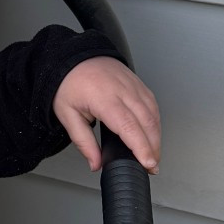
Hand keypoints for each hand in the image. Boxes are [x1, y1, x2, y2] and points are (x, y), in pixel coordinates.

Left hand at [52, 57, 159, 173]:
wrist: (72, 57)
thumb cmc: (68, 84)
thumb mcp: (67, 115)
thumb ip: (83, 142)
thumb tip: (95, 163)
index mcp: (104, 98)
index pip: (129, 127)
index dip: (141, 147)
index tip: (148, 163)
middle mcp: (122, 90)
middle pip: (146, 123)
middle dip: (153, 148)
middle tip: (151, 167)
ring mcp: (132, 85)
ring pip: (153, 114)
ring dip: (156, 137)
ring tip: (152, 155)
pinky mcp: (138, 83)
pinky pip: (152, 104)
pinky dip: (155, 122)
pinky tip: (152, 134)